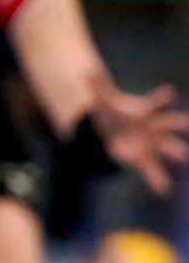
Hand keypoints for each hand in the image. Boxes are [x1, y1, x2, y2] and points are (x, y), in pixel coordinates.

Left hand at [91, 82, 188, 196]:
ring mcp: (153, 145)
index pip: (155, 103)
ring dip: (176, 152)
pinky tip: (164, 190)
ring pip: (167, 149)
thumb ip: (97, 88)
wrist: (119, 133)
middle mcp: (154, 128)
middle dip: (178, 124)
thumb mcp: (105, 101)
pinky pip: (154, 172)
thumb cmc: (117, 115)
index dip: (162, 97)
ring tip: (183, 156)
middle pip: (169, 124)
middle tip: (187, 123)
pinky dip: (159, 181)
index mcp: (146, 112)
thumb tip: (83, 72)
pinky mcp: (145, 160)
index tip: (170, 92)